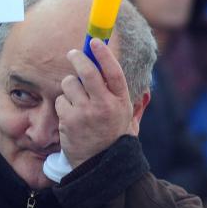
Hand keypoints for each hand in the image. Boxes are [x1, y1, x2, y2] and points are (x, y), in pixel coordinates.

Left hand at [55, 38, 133, 167]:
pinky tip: (70, 118)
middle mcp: (104, 105)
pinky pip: (60, 101)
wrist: (101, 167)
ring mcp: (85, 113)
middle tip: (72, 53)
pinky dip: (63, 105)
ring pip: (69, 84)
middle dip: (78, 58)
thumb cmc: (114, 138)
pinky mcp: (69, 120)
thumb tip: (147, 86)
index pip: (113, 71)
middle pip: (87, 71)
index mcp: (120, 101)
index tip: (95, 41)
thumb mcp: (128, 119)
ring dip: (69, 88)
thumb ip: (134, 101)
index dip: (104, 54)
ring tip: (76, 101)